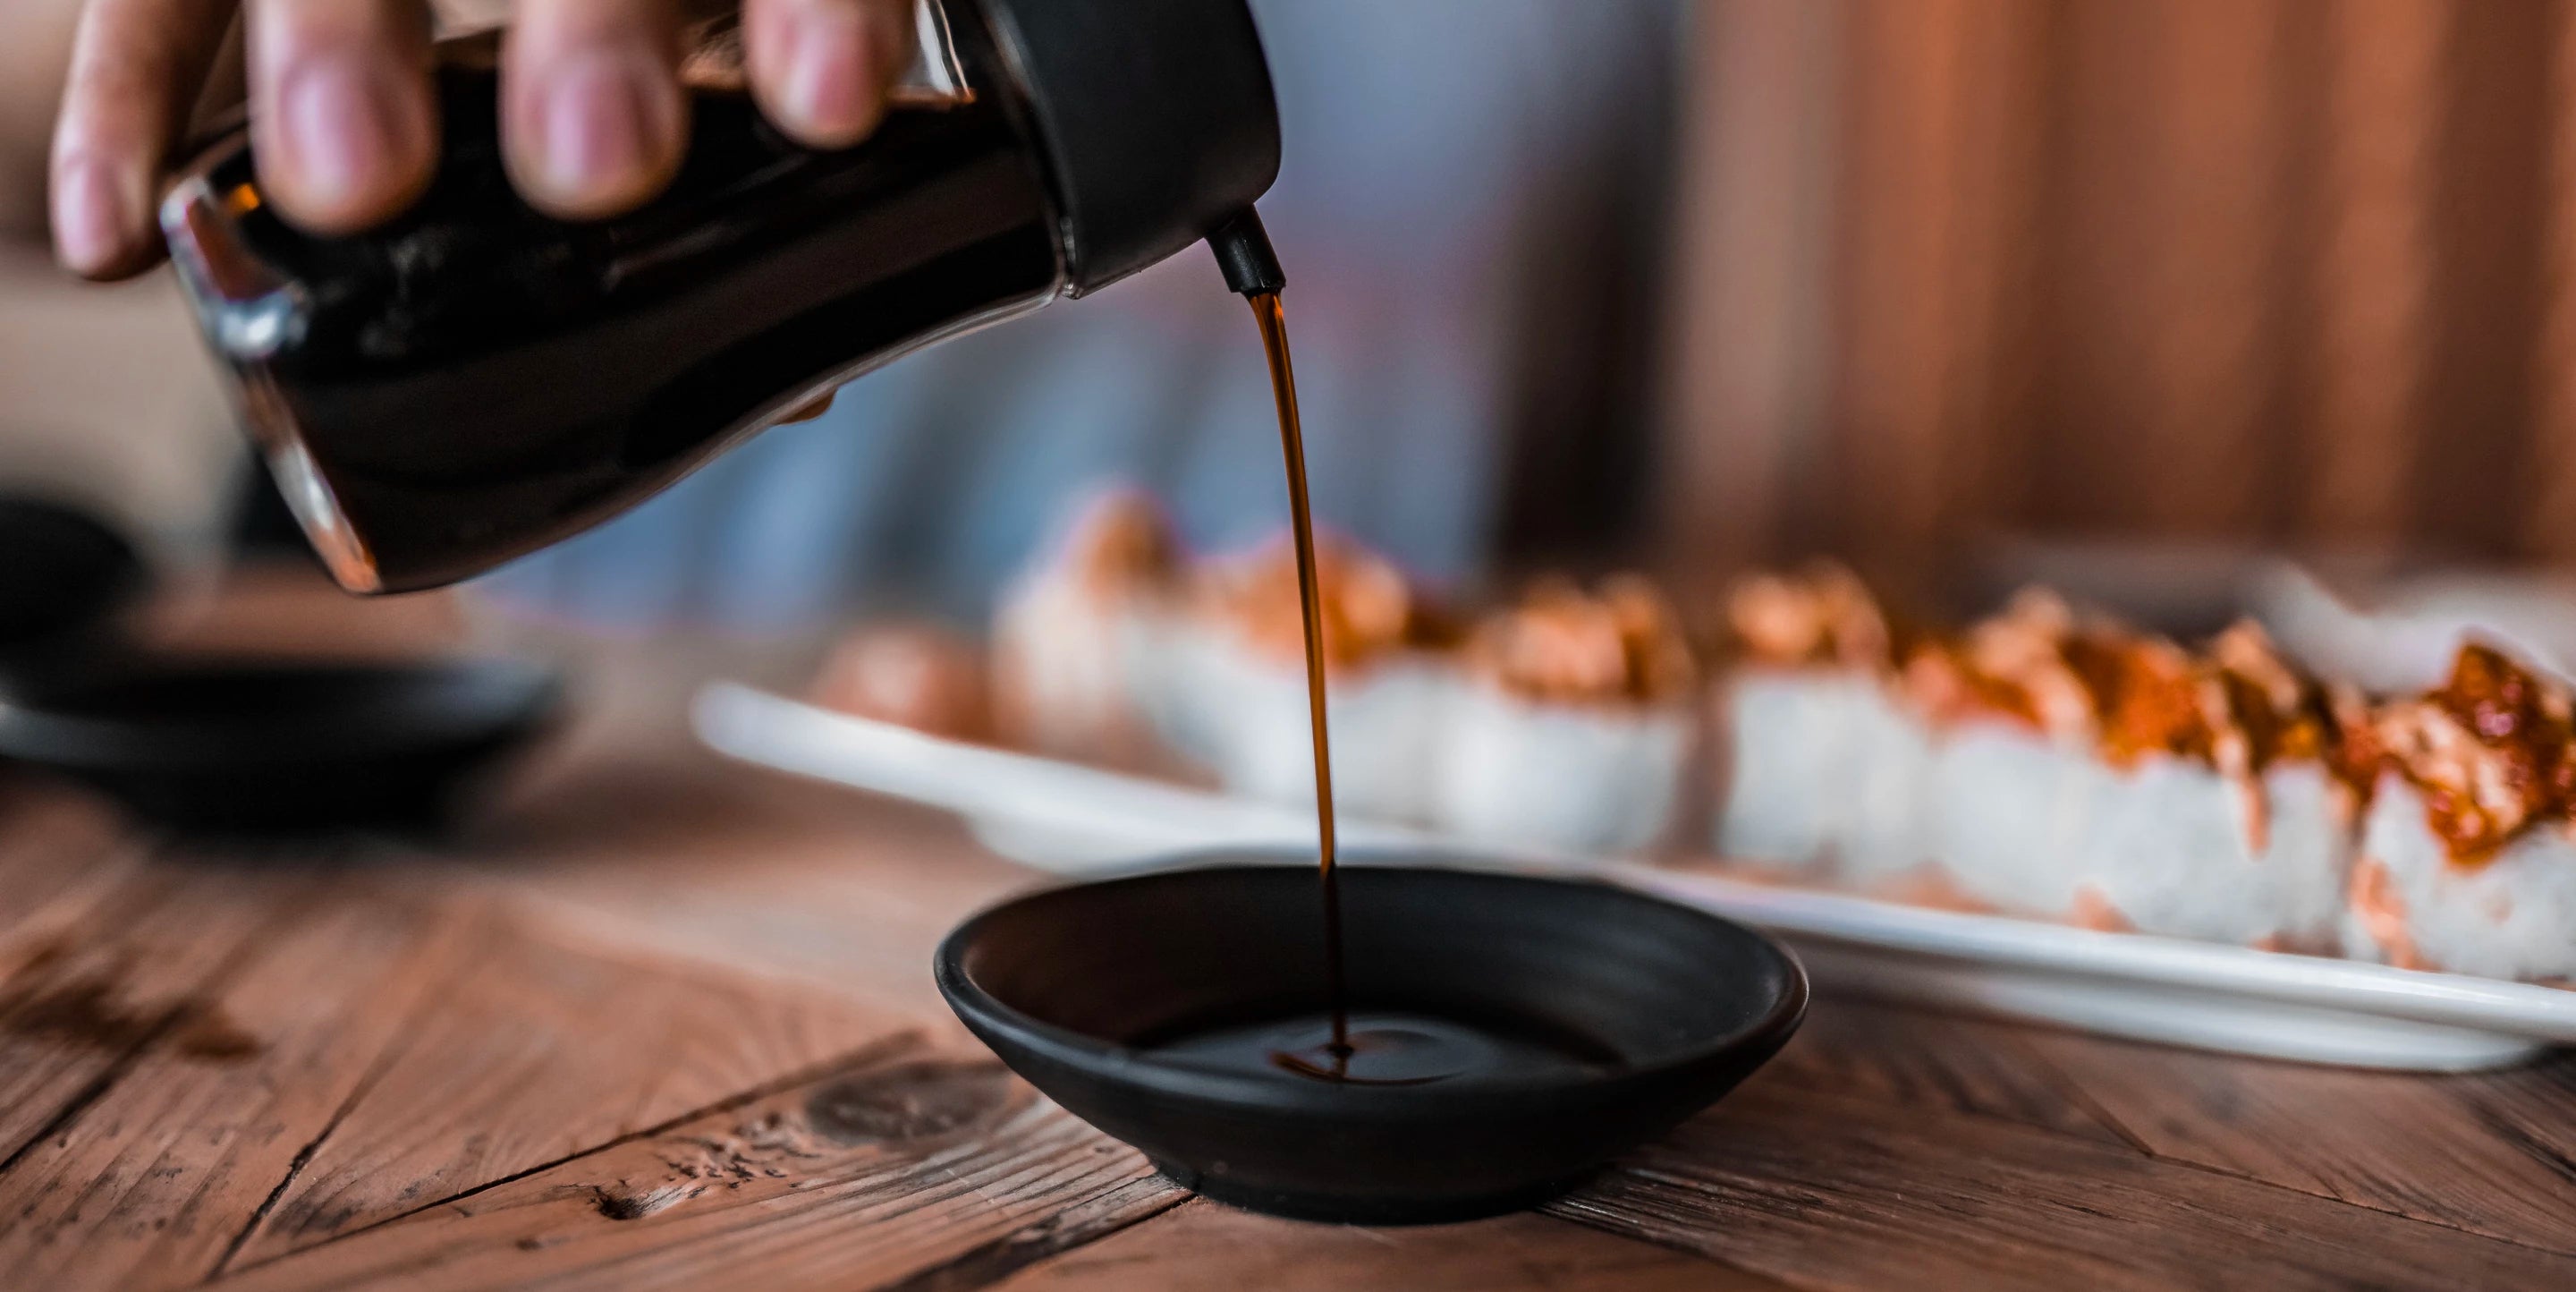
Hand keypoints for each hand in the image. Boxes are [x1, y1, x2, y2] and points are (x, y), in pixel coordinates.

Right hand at [49, 0, 915, 279]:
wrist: (444, 4)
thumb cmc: (618, 40)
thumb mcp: (694, 69)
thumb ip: (735, 183)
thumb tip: (793, 379)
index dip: (819, 15)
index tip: (831, 110)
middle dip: (587, 32)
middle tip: (599, 162)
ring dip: (342, 46)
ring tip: (352, 186)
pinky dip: (127, 106)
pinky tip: (115, 236)